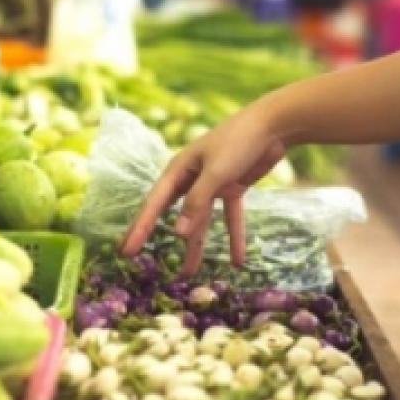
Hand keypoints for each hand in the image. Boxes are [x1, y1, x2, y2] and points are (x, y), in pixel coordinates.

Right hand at [121, 107, 285, 274]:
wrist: (273, 124)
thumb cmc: (238, 141)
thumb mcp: (215, 173)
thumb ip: (197, 202)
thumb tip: (177, 233)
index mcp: (179, 170)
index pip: (154, 204)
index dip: (140, 228)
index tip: (126, 251)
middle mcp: (191, 177)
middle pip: (170, 213)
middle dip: (156, 235)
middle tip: (137, 259)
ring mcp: (212, 183)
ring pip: (201, 220)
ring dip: (197, 246)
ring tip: (188, 274)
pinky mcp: (232, 186)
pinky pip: (230, 217)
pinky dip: (235, 236)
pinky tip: (237, 260)